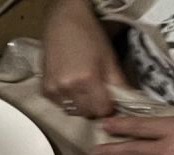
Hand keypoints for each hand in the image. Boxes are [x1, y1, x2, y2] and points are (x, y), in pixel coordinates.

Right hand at [42, 0, 127, 119]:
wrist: (64, 23)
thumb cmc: (90, 37)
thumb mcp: (110, 59)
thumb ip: (119, 85)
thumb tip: (128, 105)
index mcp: (87, 79)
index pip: (101, 110)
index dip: (107, 105)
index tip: (107, 97)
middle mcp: (68, 88)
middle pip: (86, 113)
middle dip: (93, 105)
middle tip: (95, 89)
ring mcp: (54, 91)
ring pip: (72, 111)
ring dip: (79, 104)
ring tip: (80, 86)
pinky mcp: (45, 91)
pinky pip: (59, 105)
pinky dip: (66, 100)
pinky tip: (68, 84)